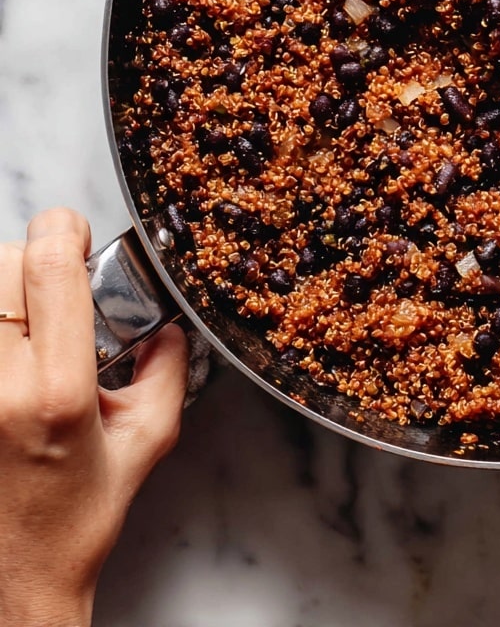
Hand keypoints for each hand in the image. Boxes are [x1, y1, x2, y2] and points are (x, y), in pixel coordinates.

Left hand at [0, 208, 186, 626]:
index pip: (48, 264)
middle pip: (2, 262)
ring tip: (29, 326)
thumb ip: (166, 371)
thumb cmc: (73, 522)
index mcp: (56, 391)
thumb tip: (168, 323)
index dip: (66, 230)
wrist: (10, 582)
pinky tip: (13, 350)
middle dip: (35, 260)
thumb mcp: (145, 442)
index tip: (78, 237)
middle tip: (57, 288)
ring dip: (6, 291)